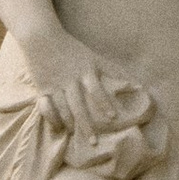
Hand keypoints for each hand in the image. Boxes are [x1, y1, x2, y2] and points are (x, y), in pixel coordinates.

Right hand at [26, 40, 154, 147]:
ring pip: (62, 108)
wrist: (41, 38)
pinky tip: (58, 127)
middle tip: (93, 141)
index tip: (112, 118)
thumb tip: (137, 86)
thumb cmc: (71, 49)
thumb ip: (114, 71)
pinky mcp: (42, 87)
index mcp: (85, 71)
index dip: (104, 103)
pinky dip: (51, 117)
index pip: (96, 89)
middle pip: (78, 105)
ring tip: (76, 135)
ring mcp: (54, 84)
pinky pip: (45, 106)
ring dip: (69, 123)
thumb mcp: (94, 57)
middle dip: (85, 124)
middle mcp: (70, 79)